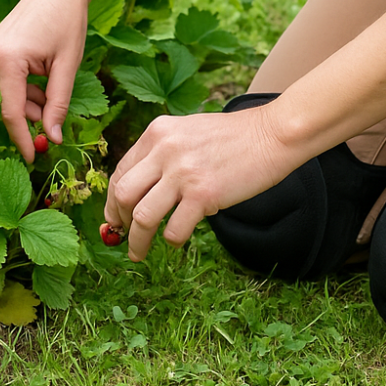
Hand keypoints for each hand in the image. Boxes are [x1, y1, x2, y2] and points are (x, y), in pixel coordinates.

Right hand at [0, 0, 87, 162]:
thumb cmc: (68, 21)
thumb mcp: (68, 65)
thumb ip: (59, 103)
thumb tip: (52, 138)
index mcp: (7, 59)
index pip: (11, 111)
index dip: (22, 138)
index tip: (34, 159)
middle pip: (6, 104)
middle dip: (30, 117)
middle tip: (53, 119)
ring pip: (4, 94)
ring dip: (28, 102)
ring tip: (52, 91)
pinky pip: (4, 80)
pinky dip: (23, 88)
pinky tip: (42, 81)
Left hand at [104, 100, 299, 260]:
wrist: (272, 134)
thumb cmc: (233, 137)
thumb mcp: (188, 133)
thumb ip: (163, 154)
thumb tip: (138, 193)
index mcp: (157, 132)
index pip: (120, 171)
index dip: (113, 200)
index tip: (116, 218)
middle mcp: (164, 149)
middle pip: (123, 194)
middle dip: (119, 221)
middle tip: (124, 236)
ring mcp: (183, 172)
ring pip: (142, 217)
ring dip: (137, 241)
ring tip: (138, 252)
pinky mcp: (203, 194)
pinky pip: (174, 230)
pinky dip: (171, 240)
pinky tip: (177, 239)